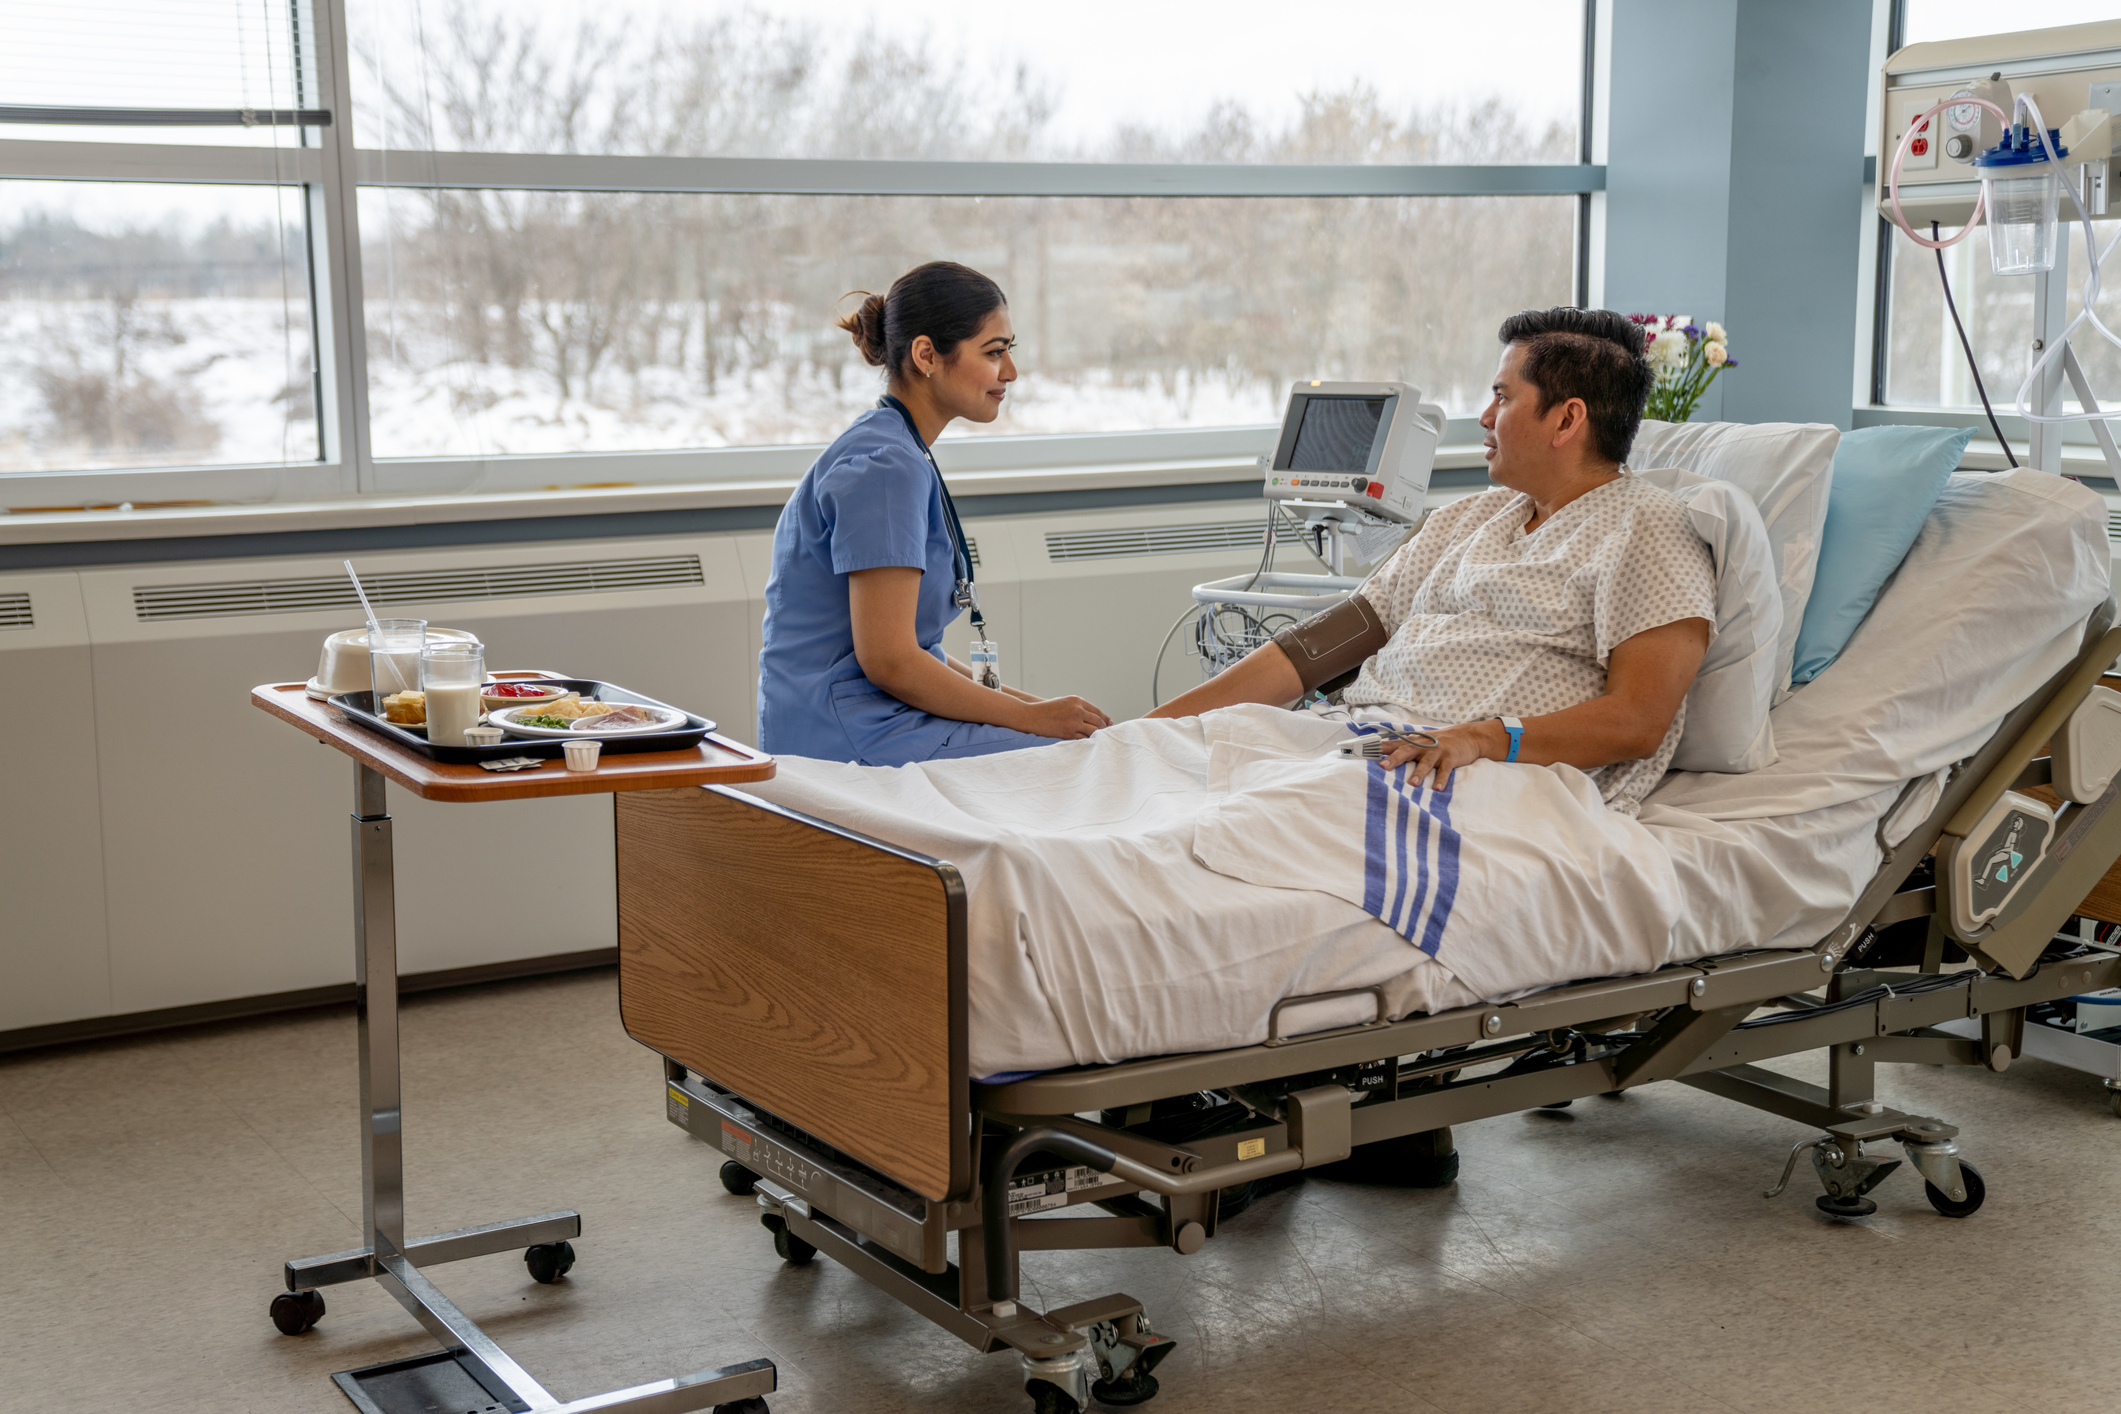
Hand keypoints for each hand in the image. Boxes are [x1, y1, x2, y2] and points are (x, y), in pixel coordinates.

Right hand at [1015, 695, 1112, 739]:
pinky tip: (1090, 744)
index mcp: (1077, 701)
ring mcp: (1073, 722)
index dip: (1105, 719)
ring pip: (1093, 731)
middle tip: (1109, 735)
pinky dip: (1088, 741)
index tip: (1110, 725)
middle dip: (1105, 728)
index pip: (1097, 711)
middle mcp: (1077, 710)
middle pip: (1098, 721)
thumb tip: (1093, 717)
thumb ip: (1078, 708)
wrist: (1030, 716)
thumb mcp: (1064, 703)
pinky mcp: (1068, 733)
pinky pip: (1083, 739)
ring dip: (1098, 736)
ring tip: (1101, 741)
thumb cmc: (1046, 710)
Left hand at [1378, 720, 1505, 788]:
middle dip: (1394, 759)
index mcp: (1414, 742)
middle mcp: (1423, 745)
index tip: (1364, 752)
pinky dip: (1442, 779)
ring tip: (1412, 783)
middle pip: (1407, 751)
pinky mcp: (1451, 758)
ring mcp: (1438, 751)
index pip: (1393, 744)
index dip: (1379, 748)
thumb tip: (1381, 756)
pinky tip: (1437, 789)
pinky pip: (1446, 770)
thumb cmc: (1439, 742)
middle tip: (1383, 767)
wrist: (1467, 736)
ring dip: (1419, 773)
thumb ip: (1403, 748)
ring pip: (1426, 762)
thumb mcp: (1420, 742)